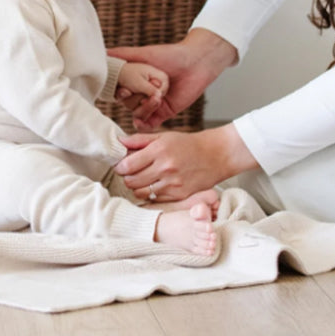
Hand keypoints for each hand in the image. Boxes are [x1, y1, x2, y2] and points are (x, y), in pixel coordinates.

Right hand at [109, 29, 237, 129]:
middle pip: (127, 103)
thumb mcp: (145, 53)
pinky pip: (149, 124)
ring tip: (157, 97)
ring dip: (143, 108)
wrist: (196, 63)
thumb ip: (124, 54)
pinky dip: (144, 124)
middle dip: (134, 99)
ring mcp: (152, 103)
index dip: (119, 92)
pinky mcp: (164, 112)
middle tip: (147, 91)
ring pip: (137, 114)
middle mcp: (141, 92)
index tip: (124, 89)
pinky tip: (145, 119)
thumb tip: (103, 52)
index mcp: (135, 79)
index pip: (119, 90)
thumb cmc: (171, 55)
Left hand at [113, 124, 258, 201]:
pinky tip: (155, 185)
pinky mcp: (179, 195)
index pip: (128, 165)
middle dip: (127, 177)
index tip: (121, 165)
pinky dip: (151, 194)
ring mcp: (172, 183)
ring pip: (141, 193)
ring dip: (137, 187)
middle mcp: (165, 167)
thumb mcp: (164, 136)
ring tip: (142, 179)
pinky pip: (155, 199)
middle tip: (130, 173)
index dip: (120, 166)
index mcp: (159, 150)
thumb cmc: (188, 144)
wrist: (215, 155)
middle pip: (131, 181)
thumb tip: (120, 141)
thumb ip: (140, 140)